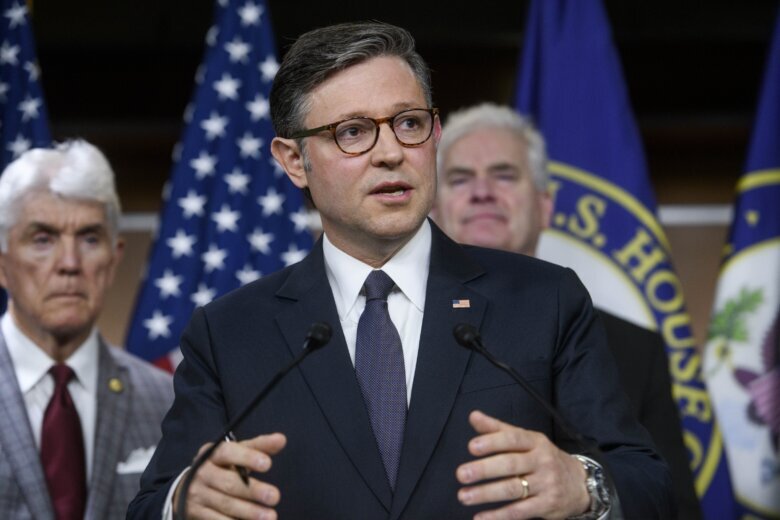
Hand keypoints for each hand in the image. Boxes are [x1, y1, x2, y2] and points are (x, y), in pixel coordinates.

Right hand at [173, 432, 286, 518]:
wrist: (189, 487)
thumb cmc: (221, 467)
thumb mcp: (236, 453)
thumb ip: (259, 446)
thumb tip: (281, 439)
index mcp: (212, 454)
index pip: (228, 452)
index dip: (247, 457)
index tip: (268, 464)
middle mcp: (202, 473)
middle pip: (229, 483)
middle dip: (253, 491)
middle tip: (275, 496)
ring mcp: (198, 495)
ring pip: (226, 505)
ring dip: (249, 512)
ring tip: (270, 516)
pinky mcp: (197, 513)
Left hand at [456, 411, 589, 519]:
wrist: (580, 483)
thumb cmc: (544, 458)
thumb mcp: (527, 439)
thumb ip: (498, 429)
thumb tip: (473, 416)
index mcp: (535, 442)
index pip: (512, 439)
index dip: (492, 442)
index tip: (471, 447)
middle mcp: (542, 461)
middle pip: (510, 465)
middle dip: (484, 470)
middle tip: (461, 474)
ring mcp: (545, 484)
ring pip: (513, 489)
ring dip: (485, 494)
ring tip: (463, 496)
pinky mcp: (546, 505)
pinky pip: (519, 511)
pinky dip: (498, 516)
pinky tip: (480, 517)